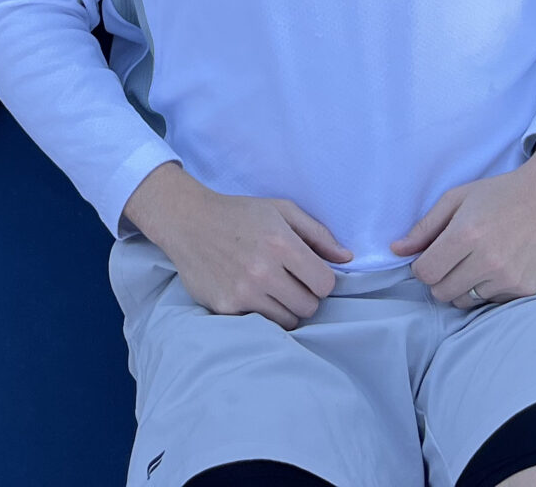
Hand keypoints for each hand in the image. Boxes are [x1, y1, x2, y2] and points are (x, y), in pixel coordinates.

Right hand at [122, 162, 352, 328]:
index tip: (309, 272)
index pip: (325, 284)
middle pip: (309, 307)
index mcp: (281, 244)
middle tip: (290, 281)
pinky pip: (261, 325)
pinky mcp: (225, 308)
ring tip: (271, 289)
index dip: (321, 279)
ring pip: (288, 320)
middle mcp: (263, 271)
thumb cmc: (239, 214)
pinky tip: (251, 294)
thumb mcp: (281, 210)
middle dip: (305, 295)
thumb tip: (347, 258)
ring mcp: (243, 293)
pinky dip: (261, 313)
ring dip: (286, 308)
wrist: (188, 222)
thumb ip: (318, 234)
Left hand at [392, 137, 535, 309]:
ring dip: (463, 285)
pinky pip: (490, 302)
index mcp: (466, 234)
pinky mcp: (524, 289)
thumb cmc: (500, 193)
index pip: (425, 273)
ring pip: (465, 300)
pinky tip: (498, 266)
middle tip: (454, 258)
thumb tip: (396, 250)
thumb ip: (425, 227)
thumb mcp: (457, 198)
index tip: (431, 255)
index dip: (421, 266)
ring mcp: (508, 278)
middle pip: (441, 291)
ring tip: (476, 261)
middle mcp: (487, 260)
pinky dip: (487, 289)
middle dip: (440, 277)